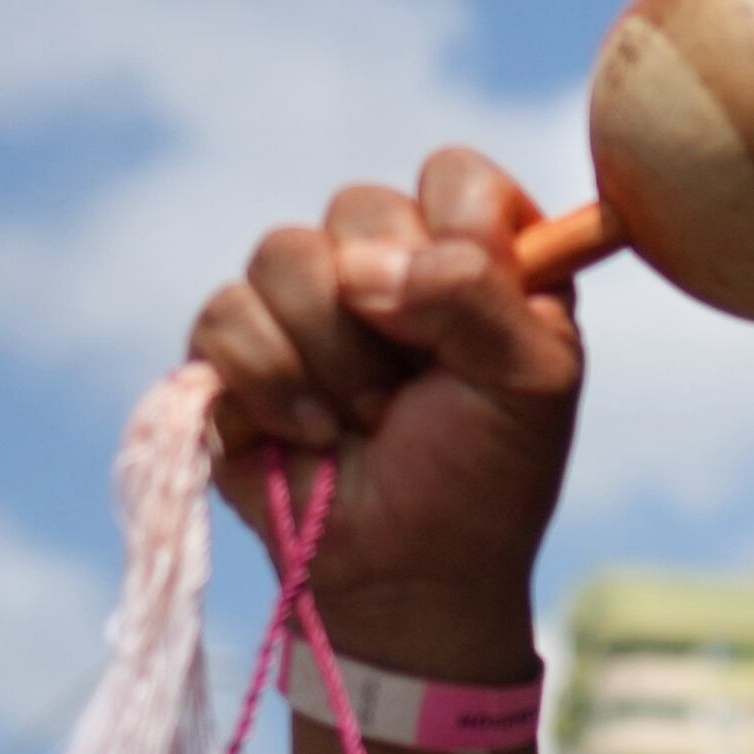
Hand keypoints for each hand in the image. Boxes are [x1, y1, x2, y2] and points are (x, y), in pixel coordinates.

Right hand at [187, 150, 582, 679]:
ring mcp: (307, 300)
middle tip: (414, 394)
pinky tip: (308, 434)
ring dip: (330, 357)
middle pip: (359, 205)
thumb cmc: (483, 481)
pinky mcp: (234, 346)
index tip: (474, 324)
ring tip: (362, 422)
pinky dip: (271, 385)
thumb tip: (370, 266)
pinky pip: (225, 315)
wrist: (409, 575)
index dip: (457, 238)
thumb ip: (479, 294)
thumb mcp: (528, 385)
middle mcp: (391, 264)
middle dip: (389, 318)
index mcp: (479, 260)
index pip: (456, 178)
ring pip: (282, 254)